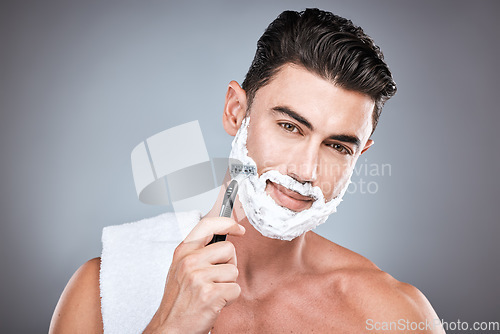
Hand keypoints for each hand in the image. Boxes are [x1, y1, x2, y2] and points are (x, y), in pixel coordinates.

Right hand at [143, 217, 244, 333]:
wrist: (170, 327)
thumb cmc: (178, 300)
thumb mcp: (181, 268)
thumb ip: (198, 252)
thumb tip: (223, 235)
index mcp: (183, 252)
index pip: (207, 224)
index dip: (227, 223)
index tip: (238, 228)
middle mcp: (189, 261)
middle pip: (229, 249)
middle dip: (228, 264)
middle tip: (215, 279)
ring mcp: (199, 277)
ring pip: (233, 271)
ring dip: (228, 284)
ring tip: (211, 293)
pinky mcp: (210, 293)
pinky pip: (235, 289)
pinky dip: (229, 299)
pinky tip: (215, 303)